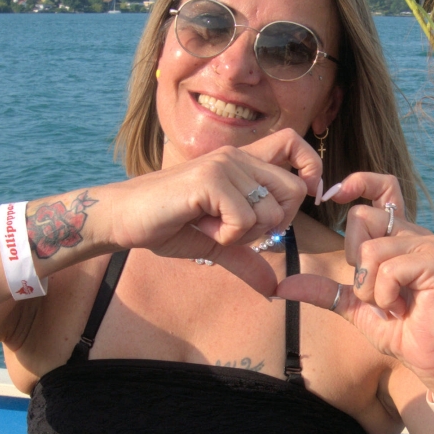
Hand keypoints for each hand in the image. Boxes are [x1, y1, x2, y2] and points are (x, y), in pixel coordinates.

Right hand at [106, 131, 321, 296]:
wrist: (124, 218)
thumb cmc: (167, 224)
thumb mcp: (215, 244)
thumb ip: (247, 258)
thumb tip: (273, 288)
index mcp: (242, 162)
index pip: (293, 145)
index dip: (309, 169)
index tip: (301, 199)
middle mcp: (237, 157)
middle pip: (294, 190)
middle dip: (275, 223)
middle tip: (237, 230)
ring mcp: (224, 165)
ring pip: (270, 211)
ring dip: (243, 234)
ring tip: (210, 225)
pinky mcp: (210, 180)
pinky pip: (245, 219)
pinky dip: (227, 236)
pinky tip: (200, 225)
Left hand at [276, 171, 433, 393]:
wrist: (427, 357)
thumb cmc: (398, 328)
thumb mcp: (351, 305)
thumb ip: (322, 289)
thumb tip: (280, 287)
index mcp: (397, 235)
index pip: (383, 187)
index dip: (359, 182)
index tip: (333, 196)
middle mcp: (415, 233)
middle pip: (362, 217)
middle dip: (354, 259)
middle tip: (374, 288)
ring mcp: (428, 245)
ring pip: (371, 249)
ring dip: (369, 287)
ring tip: (390, 303)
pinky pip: (389, 269)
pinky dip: (384, 294)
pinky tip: (400, 307)